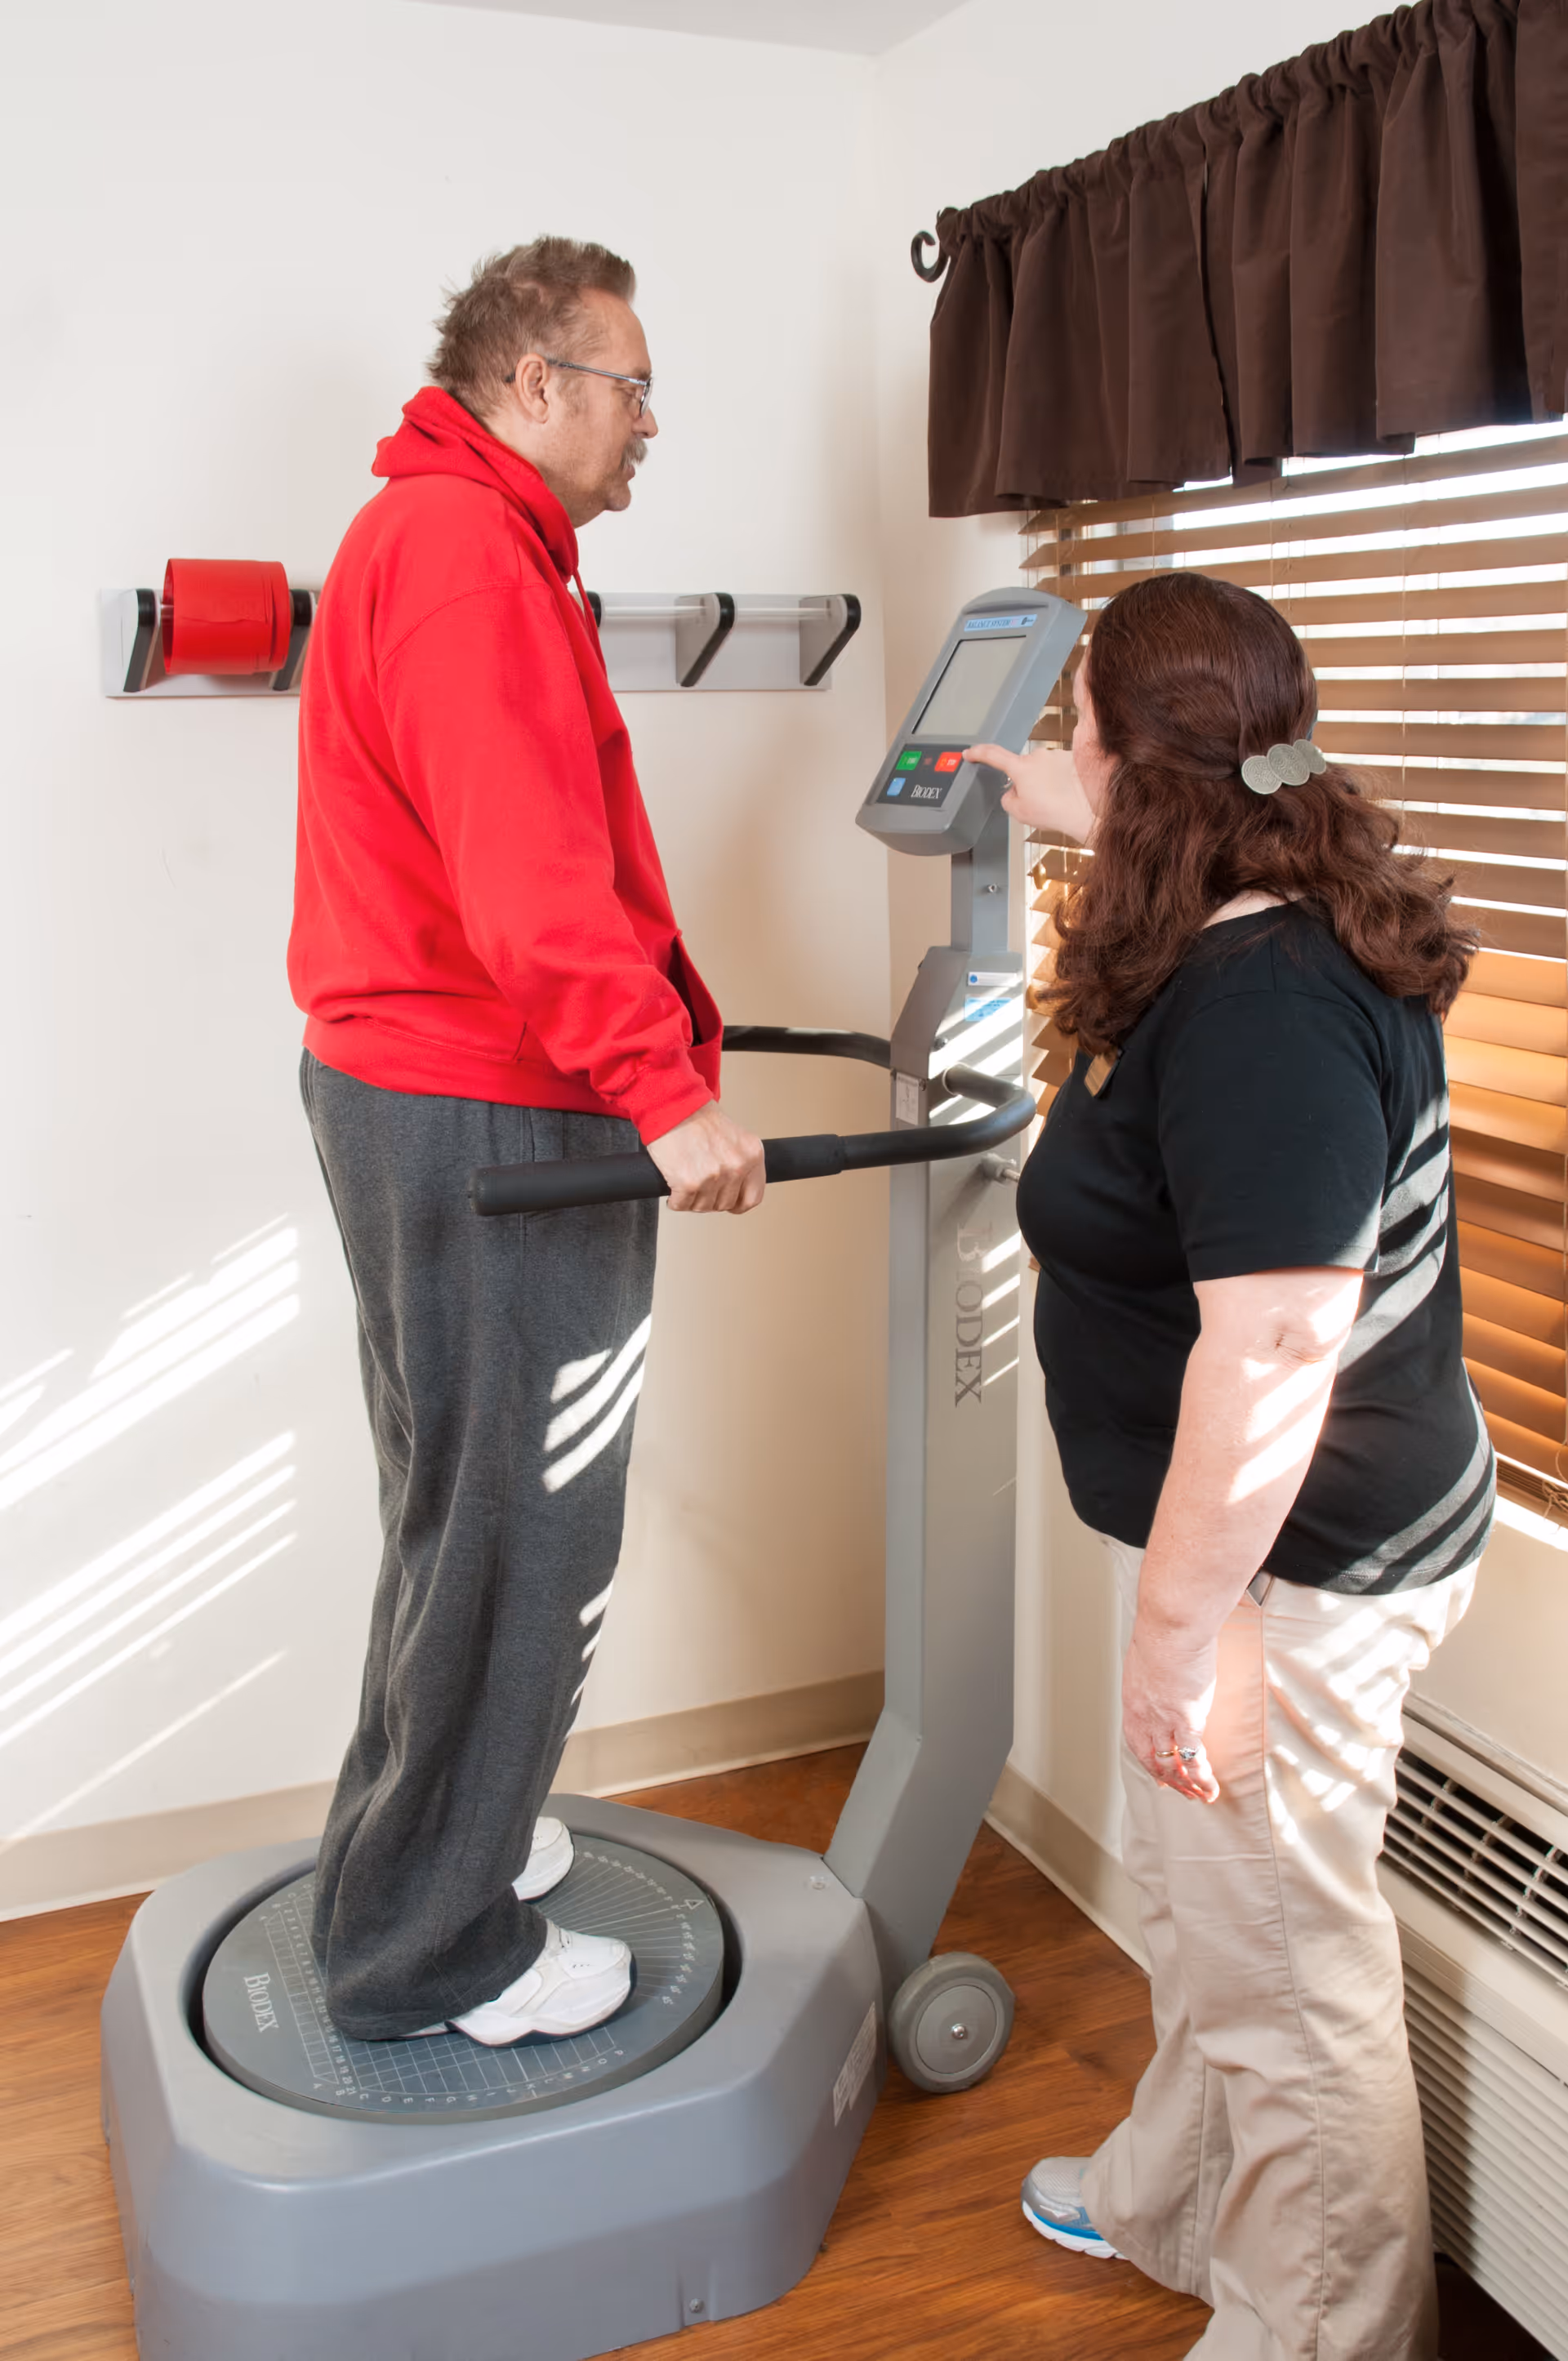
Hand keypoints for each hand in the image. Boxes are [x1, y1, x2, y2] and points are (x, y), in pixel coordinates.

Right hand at [645, 1101, 765, 1213]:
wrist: (673, 1105)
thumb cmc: (698, 1116)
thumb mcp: (733, 1136)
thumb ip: (739, 1160)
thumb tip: (734, 1186)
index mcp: (752, 1155)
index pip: (753, 1197)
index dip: (738, 1204)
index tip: (728, 1203)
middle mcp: (736, 1166)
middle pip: (725, 1204)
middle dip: (710, 1198)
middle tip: (699, 1185)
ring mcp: (714, 1176)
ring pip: (703, 1207)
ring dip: (692, 1199)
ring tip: (685, 1181)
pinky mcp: (689, 1183)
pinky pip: (682, 1205)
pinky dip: (675, 1200)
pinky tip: (673, 1187)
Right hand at [964, 742, 1094, 843]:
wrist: (1086, 811)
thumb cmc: (1055, 811)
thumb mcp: (1019, 812)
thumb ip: (1008, 799)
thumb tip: (1012, 793)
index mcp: (1021, 768)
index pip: (993, 755)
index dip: (977, 753)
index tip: (970, 752)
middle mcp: (1038, 756)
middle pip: (1021, 768)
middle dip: (1023, 782)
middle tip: (1033, 802)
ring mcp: (1056, 755)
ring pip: (1041, 769)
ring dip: (1043, 782)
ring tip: (1053, 801)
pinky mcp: (1071, 759)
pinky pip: (1057, 769)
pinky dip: (1058, 781)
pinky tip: (1064, 795)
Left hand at [1122, 1615, 1220, 1803]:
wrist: (1171, 1625)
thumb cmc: (1164, 1630)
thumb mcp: (1149, 1656)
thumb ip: (1156, 1672)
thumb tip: (1167, 1672)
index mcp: (1133, 1698)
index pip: (1136, 1738)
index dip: (1147, 1758)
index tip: (1157, 1772)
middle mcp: (1143, 1714)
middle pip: (1151, 1756)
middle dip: (1165, 1777)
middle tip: (1176, 1789)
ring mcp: (1163, 1719)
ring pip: (1171, 1762)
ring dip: (1185, 1783)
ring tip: (1197, 1796)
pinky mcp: (1187, 1719)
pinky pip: (1193, 1757)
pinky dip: (1201, 1777)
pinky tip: (1209, 1787)